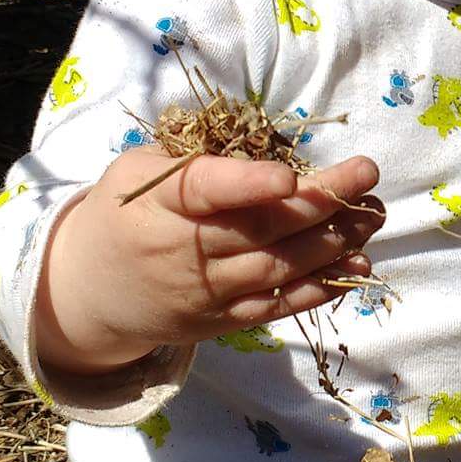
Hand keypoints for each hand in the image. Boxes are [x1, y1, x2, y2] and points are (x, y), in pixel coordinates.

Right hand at [34, 145, 383, 376]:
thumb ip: (192, 159)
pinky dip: (321, 287)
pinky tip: (357, 262)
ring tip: (373, 213)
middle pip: (259, 227)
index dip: (247, 184)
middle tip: (366, 173)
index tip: (289, 175)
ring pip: (278, 266)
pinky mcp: (223, 321)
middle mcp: (183, 250)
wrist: (87, 292)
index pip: (204, 190)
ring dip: (334, 241)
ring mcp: (206, 291)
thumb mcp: (136, 171)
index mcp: (158, 202)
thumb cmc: (124, 213)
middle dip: (320, 200)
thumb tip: (263, 141)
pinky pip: (278, 305)